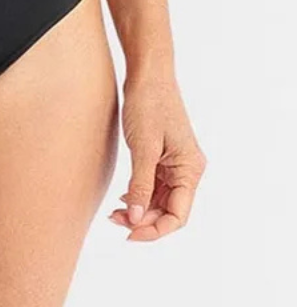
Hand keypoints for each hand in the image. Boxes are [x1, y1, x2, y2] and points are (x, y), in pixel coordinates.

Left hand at [109, 71, 205, 241]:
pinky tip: (124, 198)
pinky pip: (155, 185)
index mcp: (190, 169)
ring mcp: (176, 163)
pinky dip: (140, 195)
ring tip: (115, 213)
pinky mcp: (163, 155)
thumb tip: (137, 219)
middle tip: (114, 220)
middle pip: (170, 210)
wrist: (147, 72)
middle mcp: (188, 169)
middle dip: (144, 221)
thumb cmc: (149, 104)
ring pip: (161, 200)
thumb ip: (141, 185)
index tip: (129, 233)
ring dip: (141, 210)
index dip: (155, 230)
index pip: (179, 215)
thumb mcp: (143, 147)